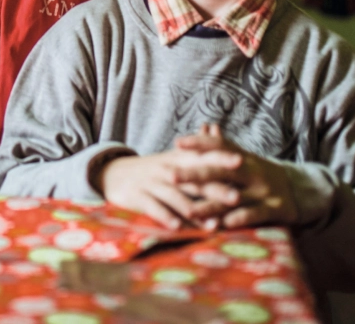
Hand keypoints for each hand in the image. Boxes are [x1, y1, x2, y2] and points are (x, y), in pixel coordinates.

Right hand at [91, 148, 240, 229]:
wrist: (114, 175)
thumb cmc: (153, 170)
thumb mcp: (173, 156)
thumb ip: (197, 147)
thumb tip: (215, 127)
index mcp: (177, 160)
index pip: (201, 157)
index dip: (220, 158)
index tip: (241, 161)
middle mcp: (166, 170)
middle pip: (193, 179)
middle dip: (215, 188)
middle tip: (236, 198)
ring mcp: (151, 183)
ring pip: (175, 196)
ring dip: (195, 210)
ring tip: (213, 223)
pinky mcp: (137, 197)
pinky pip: (153, 207)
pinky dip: (165, 217)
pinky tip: (177, 227)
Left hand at [175, 124, 299, 227]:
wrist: (301, 189)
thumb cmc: (260, 173)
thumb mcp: (244, 158)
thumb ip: (223, 145)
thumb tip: (205, 125)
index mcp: (242, 156)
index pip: (217, 145)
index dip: (198, 143)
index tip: (177, 143)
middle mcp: (251, 170)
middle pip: (219, 170)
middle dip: (193, 174)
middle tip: (170, 176)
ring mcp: (263, 190)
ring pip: (232, 197)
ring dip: (209, 205)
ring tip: (188, 211)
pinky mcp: (274, 210)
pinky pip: (253, 215)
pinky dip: (237, 220)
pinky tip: (220, 226)